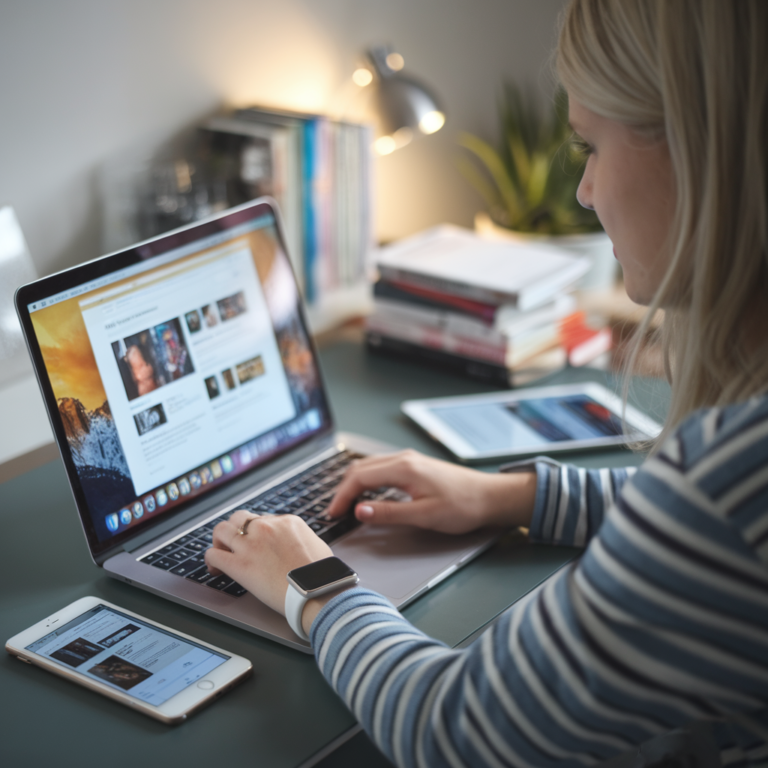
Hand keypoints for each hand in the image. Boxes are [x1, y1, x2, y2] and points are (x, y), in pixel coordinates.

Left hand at [205, 510, 331, 615]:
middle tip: (235, 544)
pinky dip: (211, 561)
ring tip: (221, 553)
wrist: (316, 592)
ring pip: (221, 530)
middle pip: (239, 518)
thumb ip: (302, 539)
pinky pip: (213, 555)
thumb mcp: (317, 545)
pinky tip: (215, 569)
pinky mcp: (239, 565)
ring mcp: (251, 545)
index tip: (255, 543)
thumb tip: (298, 543)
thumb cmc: (321, 575)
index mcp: (286, 522)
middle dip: (236, 530)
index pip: (262, 520)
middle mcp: (266, 528)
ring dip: (220, 541)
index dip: (256, 533)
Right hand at [325, 449, 535, 533]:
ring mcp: (409, 460)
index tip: (334, 514)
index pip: (359, 477)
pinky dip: (366, 480)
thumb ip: (390, 513)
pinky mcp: (415, 465)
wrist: (490, 497)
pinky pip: (381, 468)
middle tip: (335, 511)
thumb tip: (360, 512)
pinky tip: (367, 494)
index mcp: (403, 468)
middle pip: (360, 468)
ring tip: (346, 504)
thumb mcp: (424, 516)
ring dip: (354, 483)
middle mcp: (404, 459)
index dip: (342, 496)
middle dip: (343, 489)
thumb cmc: (463, 506)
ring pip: (369, 466)